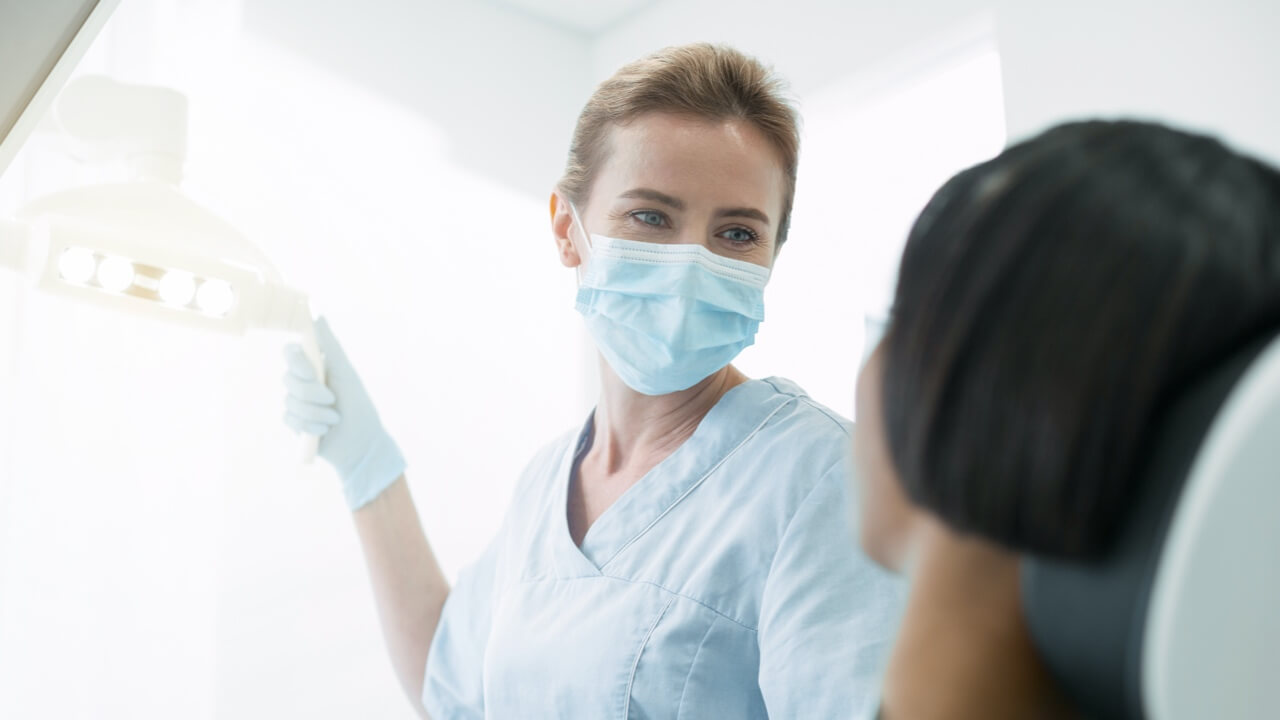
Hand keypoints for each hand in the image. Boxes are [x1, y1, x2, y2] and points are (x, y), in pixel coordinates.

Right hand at [283, 317, 405, 509]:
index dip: (297, 362)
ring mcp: (298, 402)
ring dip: (315, 412)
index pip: (291, 352)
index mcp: (316, 366)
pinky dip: (310, 425)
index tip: (312, 373)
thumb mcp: (346, 373)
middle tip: (332, 399)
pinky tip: (325, 430)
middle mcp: (304, 381)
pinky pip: (289, 418)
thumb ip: (329, 345)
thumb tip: (317, 313)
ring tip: (334, 418)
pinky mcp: (295, 422)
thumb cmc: (359, 406)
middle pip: (288, 377)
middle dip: (312, 392)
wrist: (362, 444)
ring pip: (289, 400)